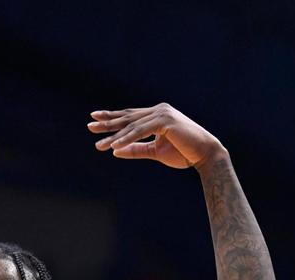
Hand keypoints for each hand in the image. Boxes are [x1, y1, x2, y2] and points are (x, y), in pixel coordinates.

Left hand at [87, 103, 225, 168]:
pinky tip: (113, 145)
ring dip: (114, 136)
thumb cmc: (183, 153)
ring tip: (99, 145)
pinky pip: (140, 131)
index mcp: (156, 115)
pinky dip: (127, 138)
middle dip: (108, 123)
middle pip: (128, 117)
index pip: (130, 115)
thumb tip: (115, 151)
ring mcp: (162, 114)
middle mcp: (158, 110)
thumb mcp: (154, 151)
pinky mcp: (165, 121)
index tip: (95, 118)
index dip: (112, 117)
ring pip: (132, 126)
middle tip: (90, 126)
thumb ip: (136, 149)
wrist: (204, 154)